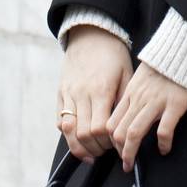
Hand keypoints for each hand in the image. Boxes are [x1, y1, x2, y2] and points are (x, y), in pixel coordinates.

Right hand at [58, 25, 133, 162]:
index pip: (101, 128)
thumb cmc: (112, 55)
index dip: (110, 142)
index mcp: (100, 90)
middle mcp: (81, 94)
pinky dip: (68, 135)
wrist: (91, 34)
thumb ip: (124, 101)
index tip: (119, 145)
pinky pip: (60, 121)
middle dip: (96, 148)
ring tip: (92, 152)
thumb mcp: (126, 74)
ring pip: (68, 130)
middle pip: (84, 133)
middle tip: (107, 150)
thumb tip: (125, 126)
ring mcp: (68, 94)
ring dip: (79, 147)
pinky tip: (79, 140)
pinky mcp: (60, 93)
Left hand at [108, 62, 186, 169]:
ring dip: (131, 153)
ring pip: (134, 133)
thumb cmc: (162, 66)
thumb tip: (126, 116)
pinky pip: (164, 130)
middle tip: (125, 162)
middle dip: (119, 152)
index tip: (117, 150)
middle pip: (119, 131)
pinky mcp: (174, 105)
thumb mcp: (139, 79)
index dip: (111, 141)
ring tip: (133, 163)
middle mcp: (139, 99)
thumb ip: (133, 96)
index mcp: (130, 93)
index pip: (112, 122)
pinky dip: (163, 144)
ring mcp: (156, 102)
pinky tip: (165, 149)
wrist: (181, 50)